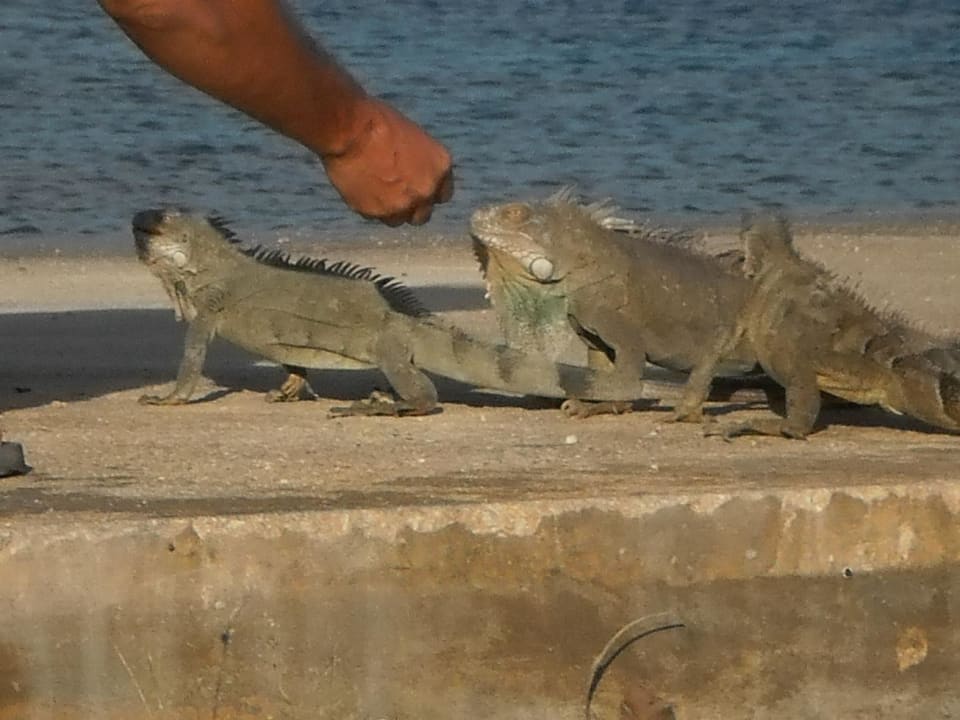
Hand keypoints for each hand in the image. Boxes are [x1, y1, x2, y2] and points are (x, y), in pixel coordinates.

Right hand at [321, 97, 453, 225]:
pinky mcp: (377, 213)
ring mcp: (402, 205)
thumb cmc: (378, 121)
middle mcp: (426, 190)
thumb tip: (412, 174)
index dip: (428, 193)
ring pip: (398, 220)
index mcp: (440, 167)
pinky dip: (368, 207)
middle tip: (394, 195)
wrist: (349, 130)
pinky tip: (359, 189)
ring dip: (389, 210)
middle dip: (410, 207)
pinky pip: (374, 217)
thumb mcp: (412, 137)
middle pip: (422, 214)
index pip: (443, 195)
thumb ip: (419, 162)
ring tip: (373, 191)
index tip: (416, 189)